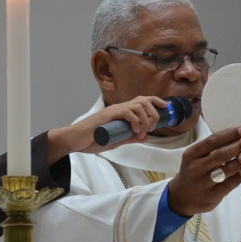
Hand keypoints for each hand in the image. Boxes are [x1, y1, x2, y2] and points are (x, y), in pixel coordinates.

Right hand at [47, 96, 167, 163]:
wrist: (75, 141)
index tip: (165, 107)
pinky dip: (136, 121)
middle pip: (144, 101)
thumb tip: (146, 137)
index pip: (142, 100)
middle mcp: (119, 108)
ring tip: (142, 131)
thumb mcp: (117, 141)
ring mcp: (113, 111)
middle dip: (154, 113)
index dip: (156, 101)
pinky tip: (135, 130)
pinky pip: (127, 112)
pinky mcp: (108, 115)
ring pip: (138, 106)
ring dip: (146, 118)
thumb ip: (130, 138)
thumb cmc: (92, 140)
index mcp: (121, 112)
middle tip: (152, 128)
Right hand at [167, 127, 240, 215]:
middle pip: (220, 154)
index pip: (212, 141)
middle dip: (238, 146)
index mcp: (190, 155)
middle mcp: (195, 168)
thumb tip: (237, 133)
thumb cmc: (193, 172)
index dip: (229, 134)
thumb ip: (211, 147)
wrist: (182, 198)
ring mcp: (203, 183)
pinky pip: (231, 183)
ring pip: (227, 169)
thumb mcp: (195, 158)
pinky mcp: (212, 195)